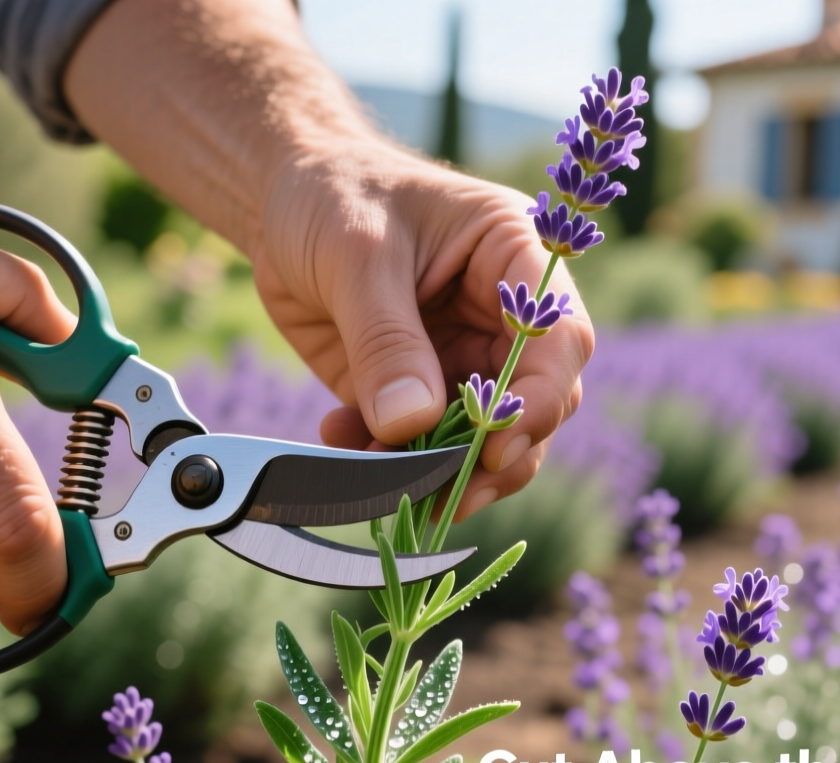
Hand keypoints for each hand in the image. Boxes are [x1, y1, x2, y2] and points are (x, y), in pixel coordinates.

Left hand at [254, 143, 593, 518]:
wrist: (280, 201)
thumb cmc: (334, 194)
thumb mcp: (357, 253)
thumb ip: (386, 339)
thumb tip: (412, 425)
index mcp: (516, 258)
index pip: (558, 338)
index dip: (537, 400)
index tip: (495, 447)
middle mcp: (504, 317)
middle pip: (536, 403)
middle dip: (494, 454)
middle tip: (441, 490)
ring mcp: (463, 358)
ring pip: (485, 439)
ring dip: (439, 469)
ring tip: (378, 474)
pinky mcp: (416, 391)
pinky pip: (421, 444)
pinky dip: (386, 459)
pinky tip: (340, 438)